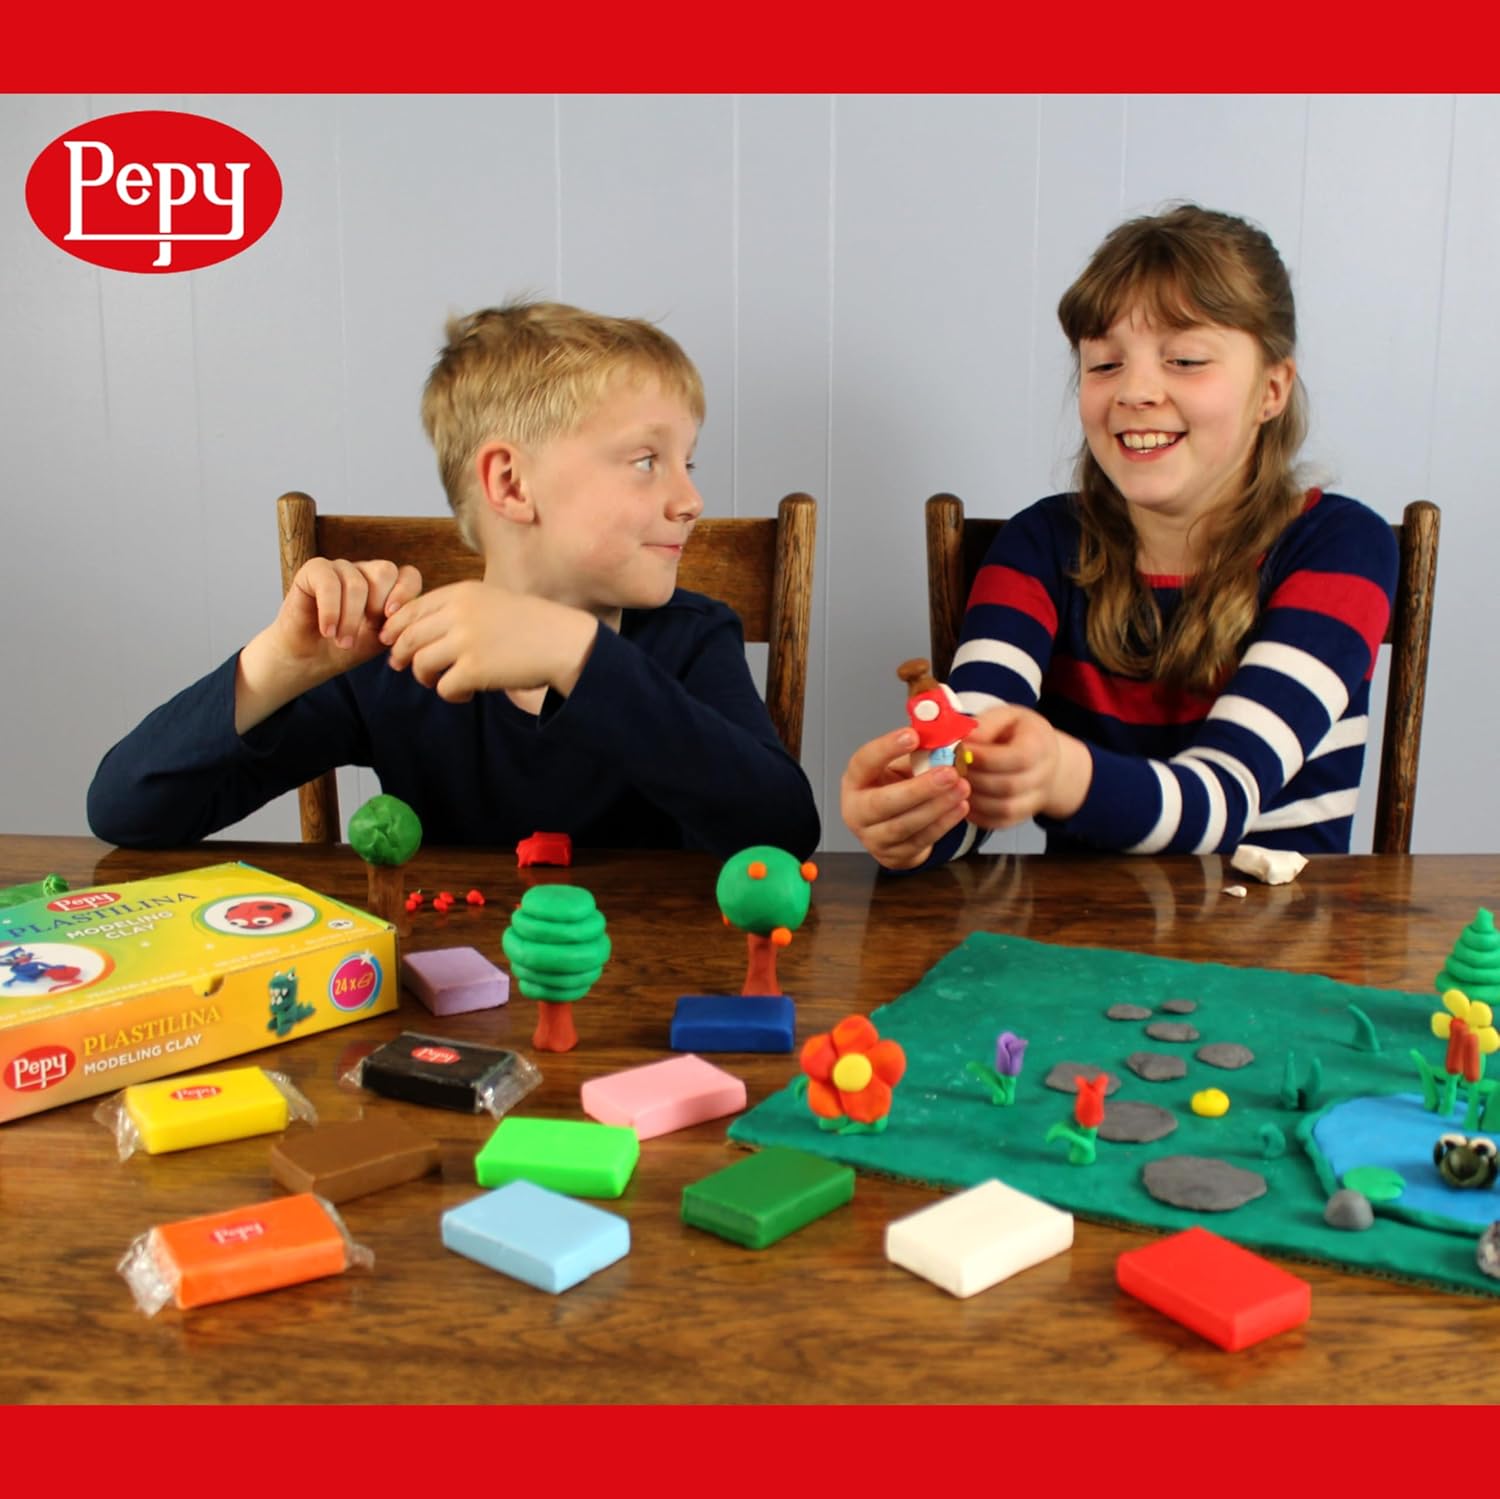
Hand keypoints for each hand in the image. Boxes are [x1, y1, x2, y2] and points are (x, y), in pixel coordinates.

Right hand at [236, 558, 421, 731]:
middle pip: (385, 571)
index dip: (406, 596)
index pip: (409, 575)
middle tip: (369, 633)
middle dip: (378, 607)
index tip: (393, 623)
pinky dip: (331, 610)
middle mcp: (365, 571)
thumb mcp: (382, 639)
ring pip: (357, 582)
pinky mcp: (314, 570)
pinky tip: (328, 631)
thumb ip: (401, 624)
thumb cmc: (347, 647)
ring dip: (351, 619)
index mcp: (387, 585)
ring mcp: (340, 568)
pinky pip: (328, 582)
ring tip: (343, 643)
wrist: (309, 658)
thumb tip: (417, 617)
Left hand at [381, 581, 597, 703]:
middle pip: (409, 637)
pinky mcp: (474, 670)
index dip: (396, 628)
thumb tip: (417, 629)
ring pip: (420, 663)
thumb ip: (456, 608)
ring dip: (425, 676)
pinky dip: (449, 694)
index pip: (412, 609)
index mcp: (461, 593)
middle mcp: (459, 614)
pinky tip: (464, 693)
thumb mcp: (490, 600)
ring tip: (440, 681)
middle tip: (404, 667)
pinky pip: (443, 687)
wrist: (563, 642)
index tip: (392, 641)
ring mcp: (466, 642)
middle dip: (401, 655)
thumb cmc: (531, 624)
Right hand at [839, 727, 971, 869]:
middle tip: (948, 773)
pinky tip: (960, 807)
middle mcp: (856, 810)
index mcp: (856, 780)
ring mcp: (873, 837)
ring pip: (904, 825)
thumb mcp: (900, 766)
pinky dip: (943, 823)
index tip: (912, 736)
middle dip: (919, 788)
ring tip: (961, 788)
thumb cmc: (895, 788)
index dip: (886, 748)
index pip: (864, 762)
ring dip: (936, 806)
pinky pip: (920, 840)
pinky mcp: (893, 855)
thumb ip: (917, 752)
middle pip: (882, 802)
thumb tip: (943, 735)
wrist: (892, 827)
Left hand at [963, 705, 1088, 826]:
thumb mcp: (1006, 716)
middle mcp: (1043, 776)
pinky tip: (961, 799)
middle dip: (974, 778)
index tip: (959, 750)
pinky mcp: (1021, 816)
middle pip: (1009, 786)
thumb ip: (985, 726)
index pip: (1017, 758)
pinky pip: (999, 822)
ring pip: (1004, 809)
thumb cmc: (1018, 732)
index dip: (984, 757)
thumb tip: (963, 741)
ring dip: (973, 798)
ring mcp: (1035, 800)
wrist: (1042, 756)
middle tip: (950, 768)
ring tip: (953, 783)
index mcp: (1040, 746)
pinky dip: (977, 815)